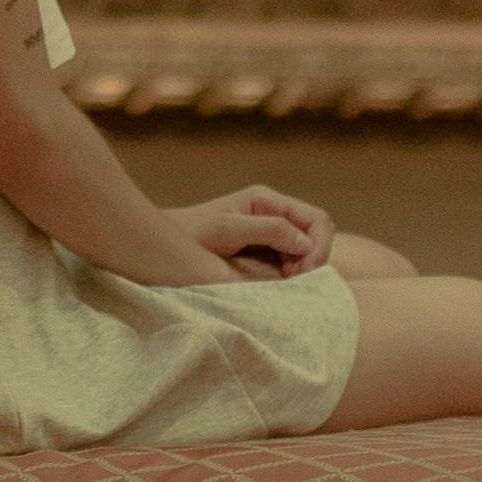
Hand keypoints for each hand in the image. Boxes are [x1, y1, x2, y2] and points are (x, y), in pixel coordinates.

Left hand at [169, 185, 331, 278]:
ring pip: (308, 247)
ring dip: (306, 265)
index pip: (315, 218)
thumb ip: (268, 230)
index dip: (318, 244)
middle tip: (296, 278)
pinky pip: (293, 260)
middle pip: (317, 232)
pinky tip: (281, 281)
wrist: (163, 247)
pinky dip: (295, 271)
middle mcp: (274, 213)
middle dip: (315, 256)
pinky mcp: (265, 251)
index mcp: (267, 201)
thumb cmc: (192, 233)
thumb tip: (305, 242)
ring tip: (287, 280)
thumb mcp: (229, 229)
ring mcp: (271, 232)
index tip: (304, 270)